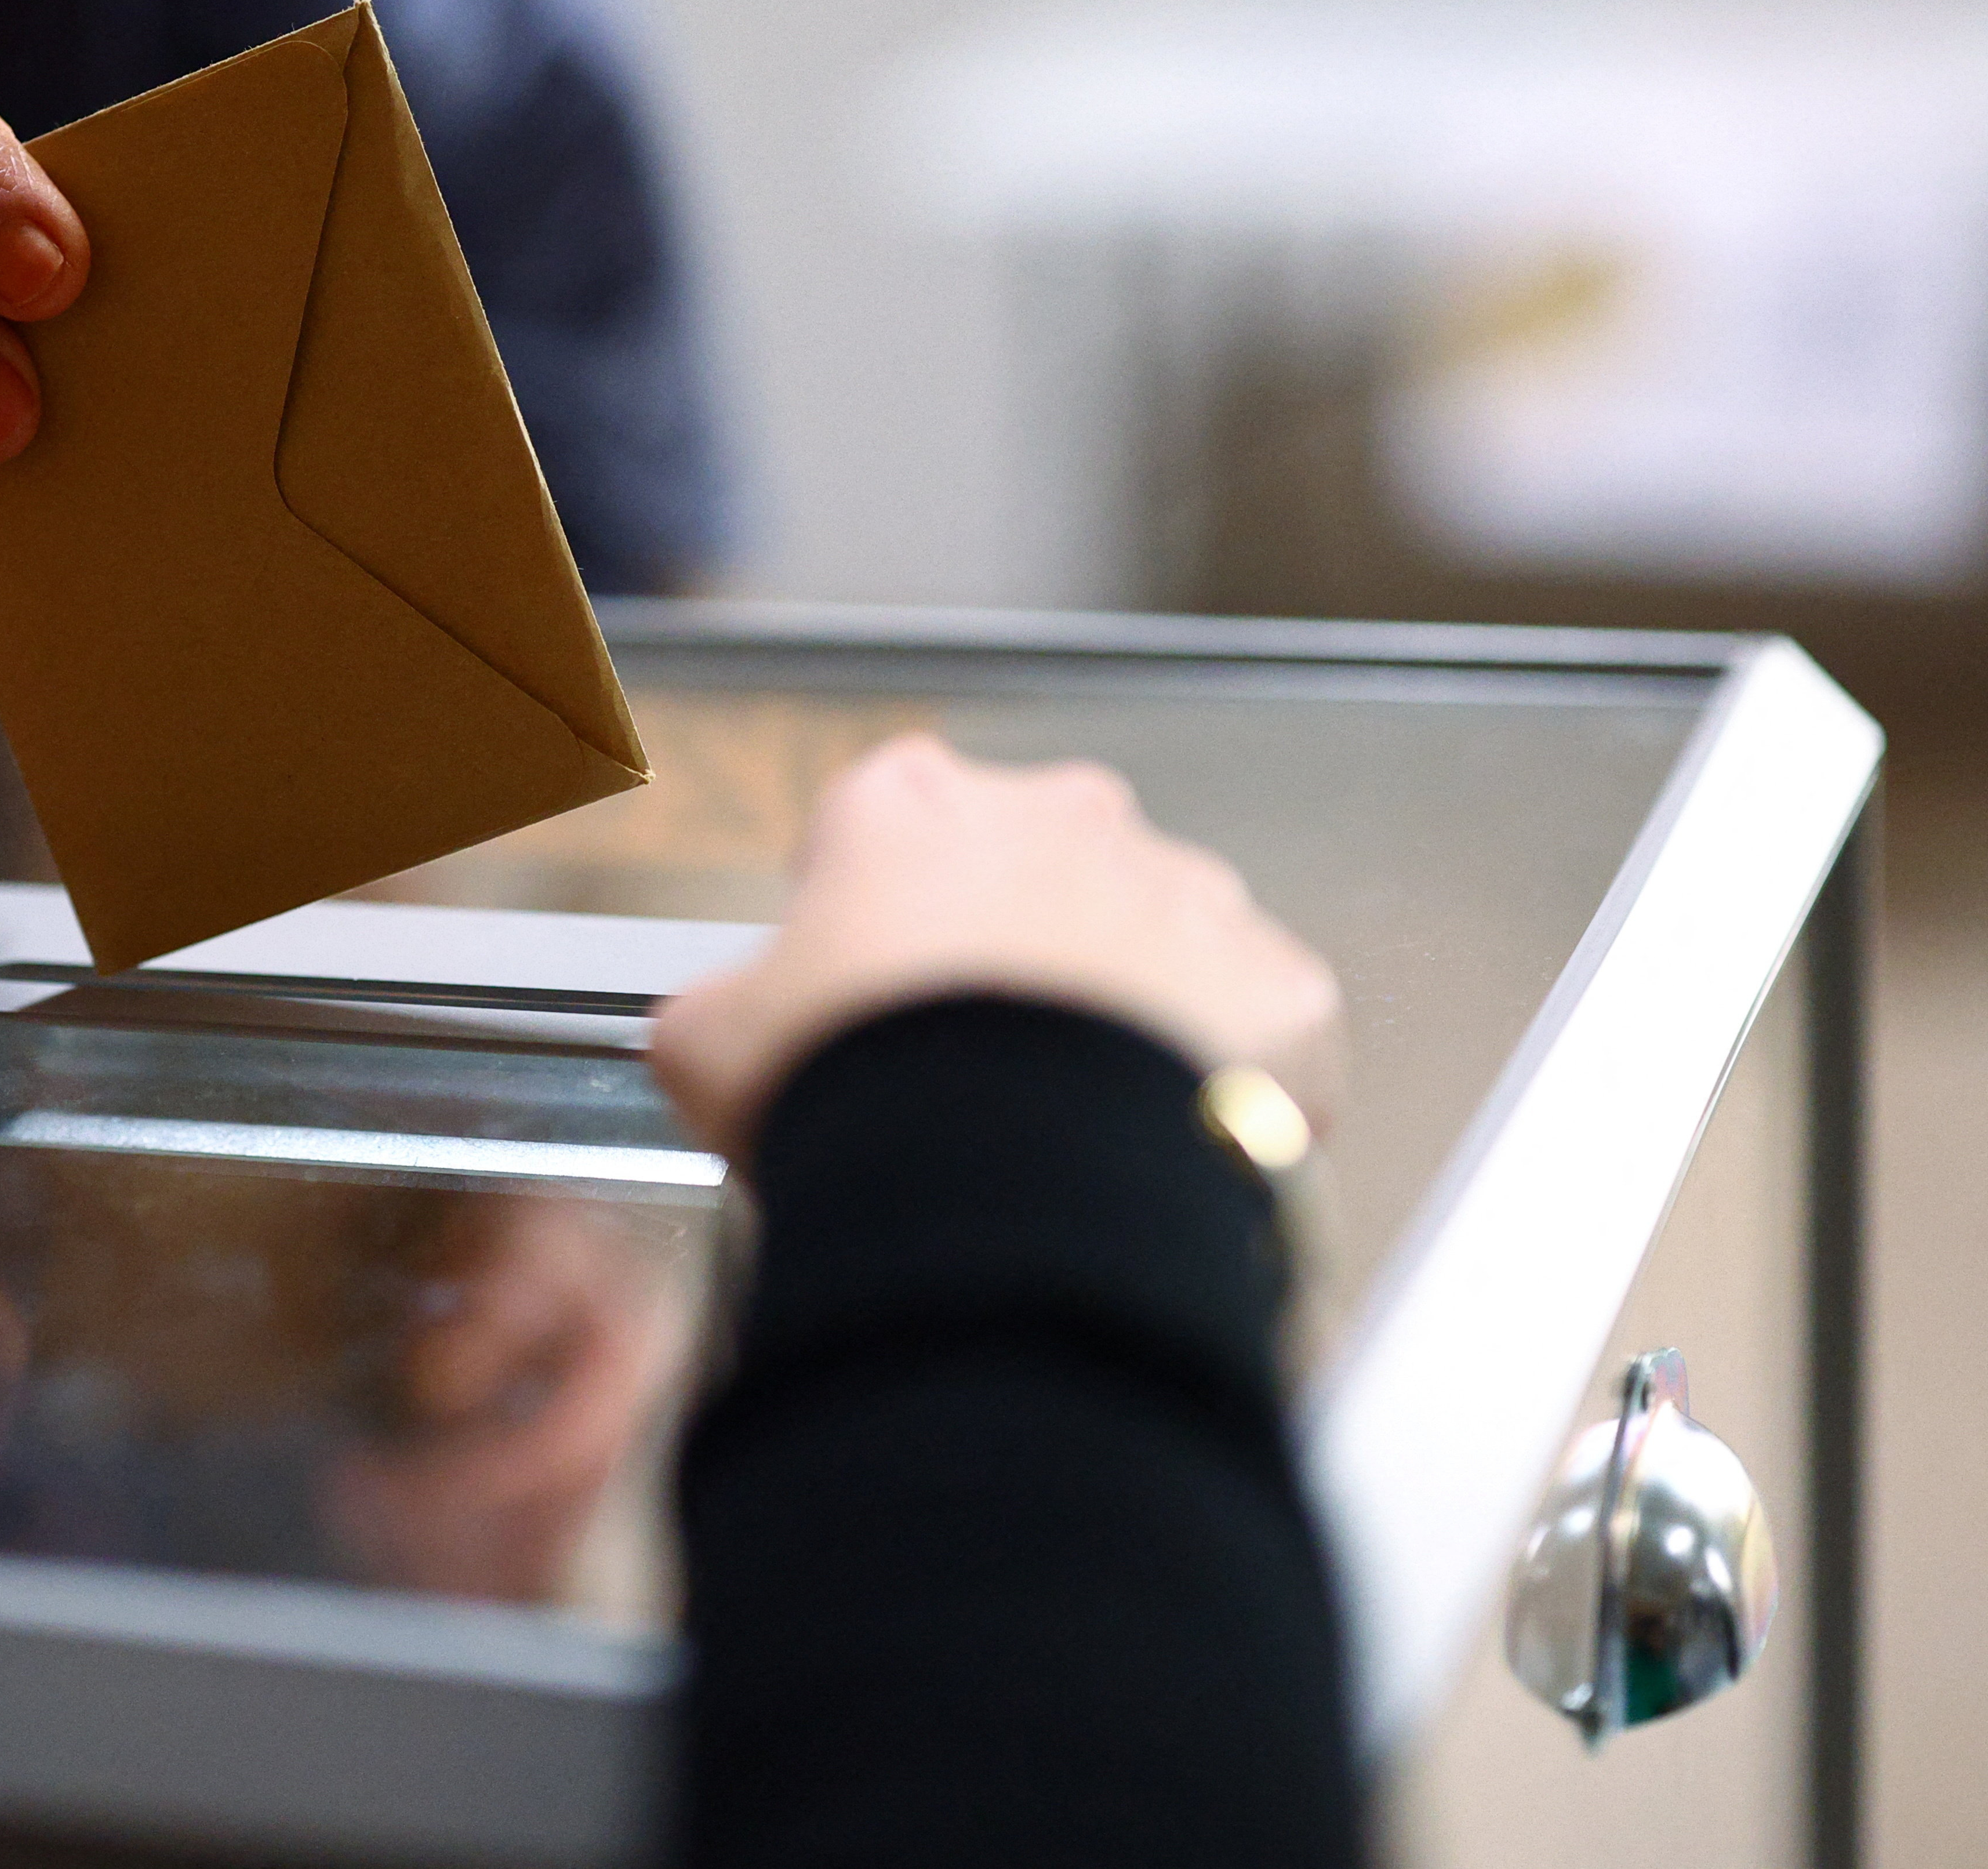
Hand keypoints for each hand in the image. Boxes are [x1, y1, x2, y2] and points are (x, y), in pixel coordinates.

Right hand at [650, 735, 1340, 1156]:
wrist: (1007, 1182)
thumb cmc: (856, 1088)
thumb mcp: (706, 1042)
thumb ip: (721, 1008)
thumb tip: (715, 1033)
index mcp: (916, 806)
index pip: (886, 822)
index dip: (870, 911)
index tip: (863, 986)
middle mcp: (1063, 819)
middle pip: (1036, 873)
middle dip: (1014, 952)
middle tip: (973, 1068)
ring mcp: (1186, 894)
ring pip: (1158, 945)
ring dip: (1126, 1014)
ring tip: (1073, 1126)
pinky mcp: (1281, 987)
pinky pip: (1262, 1033)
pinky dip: (1229, 1087)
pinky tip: (1166, 1150)